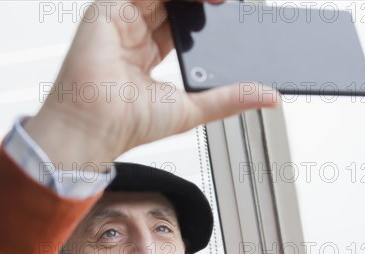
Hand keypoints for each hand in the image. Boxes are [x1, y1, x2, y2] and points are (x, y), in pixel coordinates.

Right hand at [24, 0, 278, 168]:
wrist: (95, 129)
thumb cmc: (128, 124)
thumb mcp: (193, 108)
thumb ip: (230, 97)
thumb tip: (269, 97)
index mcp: (147, 52)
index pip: (182, 18)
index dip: (207, 10)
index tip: (232, 9)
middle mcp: (134, 32)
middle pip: (173, 0)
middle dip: (202, 1)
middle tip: (229, 1)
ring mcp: (121, 18)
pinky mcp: (108, 9)